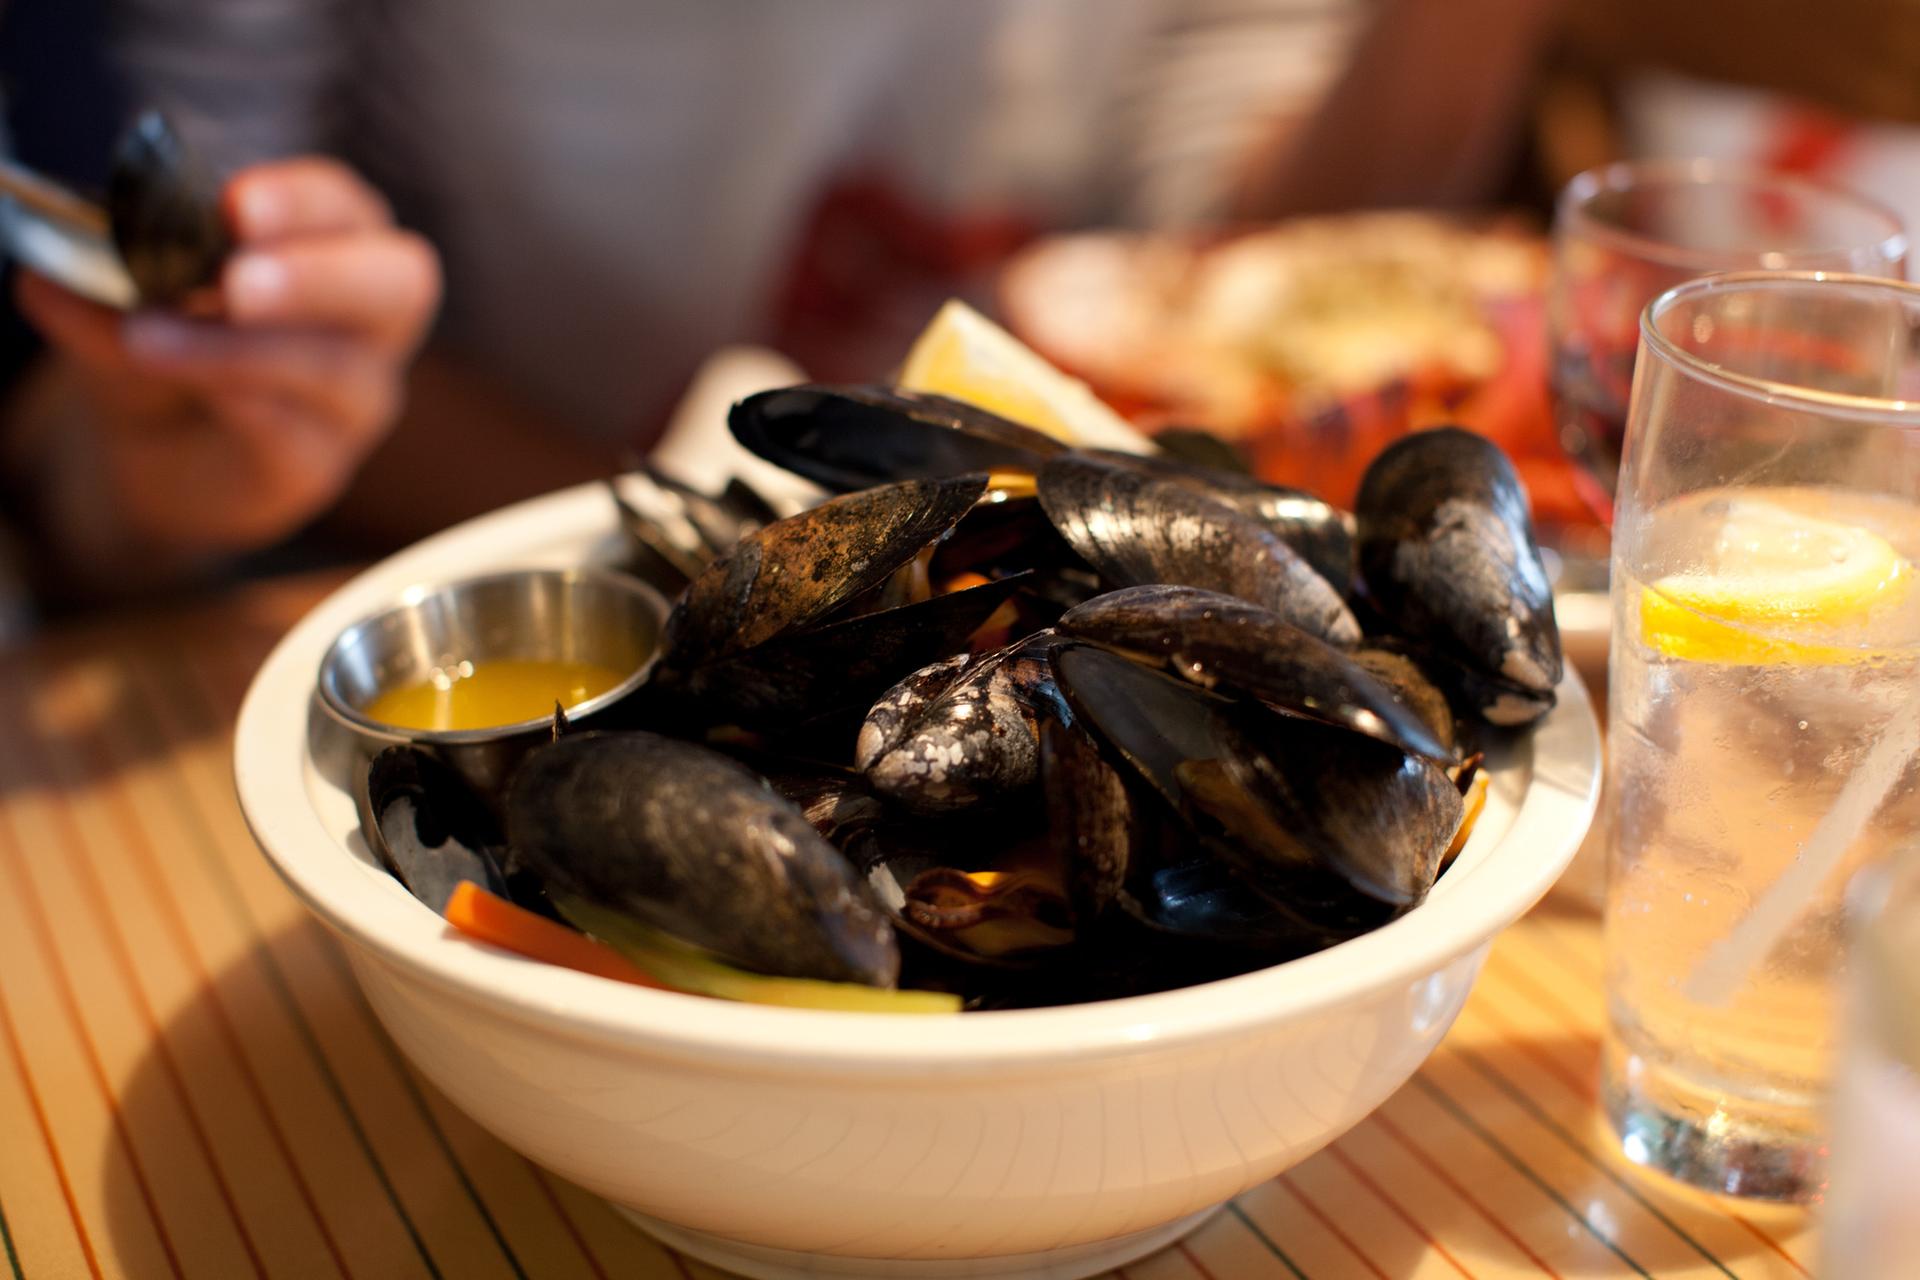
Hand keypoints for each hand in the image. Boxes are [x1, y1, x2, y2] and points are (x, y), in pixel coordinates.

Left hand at [9, 156, 440, 576]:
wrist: (157, 450)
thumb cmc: (168, 344)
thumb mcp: (122, 297)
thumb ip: (98, 284)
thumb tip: (49, 274)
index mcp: (335, 244)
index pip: (344, 207)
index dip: (301, 203)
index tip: (235, 204)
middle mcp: (369, 317)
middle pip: (400, 284)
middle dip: (321, 276)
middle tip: (240, 281)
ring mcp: (355, 396)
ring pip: (335, 368)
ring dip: (240, 350)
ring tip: (150, 338)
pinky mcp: (319, 464)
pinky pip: (294, 432)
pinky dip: (233, 400)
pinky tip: (181, 382)